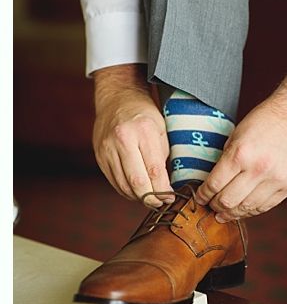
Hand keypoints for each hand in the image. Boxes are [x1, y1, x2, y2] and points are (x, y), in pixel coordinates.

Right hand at [92, 64, 173, 206]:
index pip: (154, 170)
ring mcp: (107, 149)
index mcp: (142, 131)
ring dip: (138, 197)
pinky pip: (113, 181)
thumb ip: (162, 156)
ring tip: (150, 199)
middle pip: (136, 181)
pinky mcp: (99, 156)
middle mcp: (121, 140)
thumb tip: (166, 184)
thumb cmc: (145, 115)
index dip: (163, 189)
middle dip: (151, 198)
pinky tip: (136, 192)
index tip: (171, 198)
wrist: (116, 99)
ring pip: (123, 184)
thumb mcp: (161, 130)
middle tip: (161, 204)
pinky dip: (126, 190)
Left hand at [195, 62, 286, 221]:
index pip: (214, 185)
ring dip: (233, 213)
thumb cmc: (264, 121)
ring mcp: (277, 179)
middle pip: (228, 201)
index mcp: (240, 154)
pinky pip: (267, 206)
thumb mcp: (236, 135)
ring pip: (248, 208)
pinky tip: (245, 208)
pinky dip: (253, 210)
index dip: (203, 195)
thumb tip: (214, 185)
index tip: (200, 198)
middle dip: (215, 207)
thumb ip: (226, 161)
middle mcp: (259, 169)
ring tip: (226, 213)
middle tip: (212, 207)